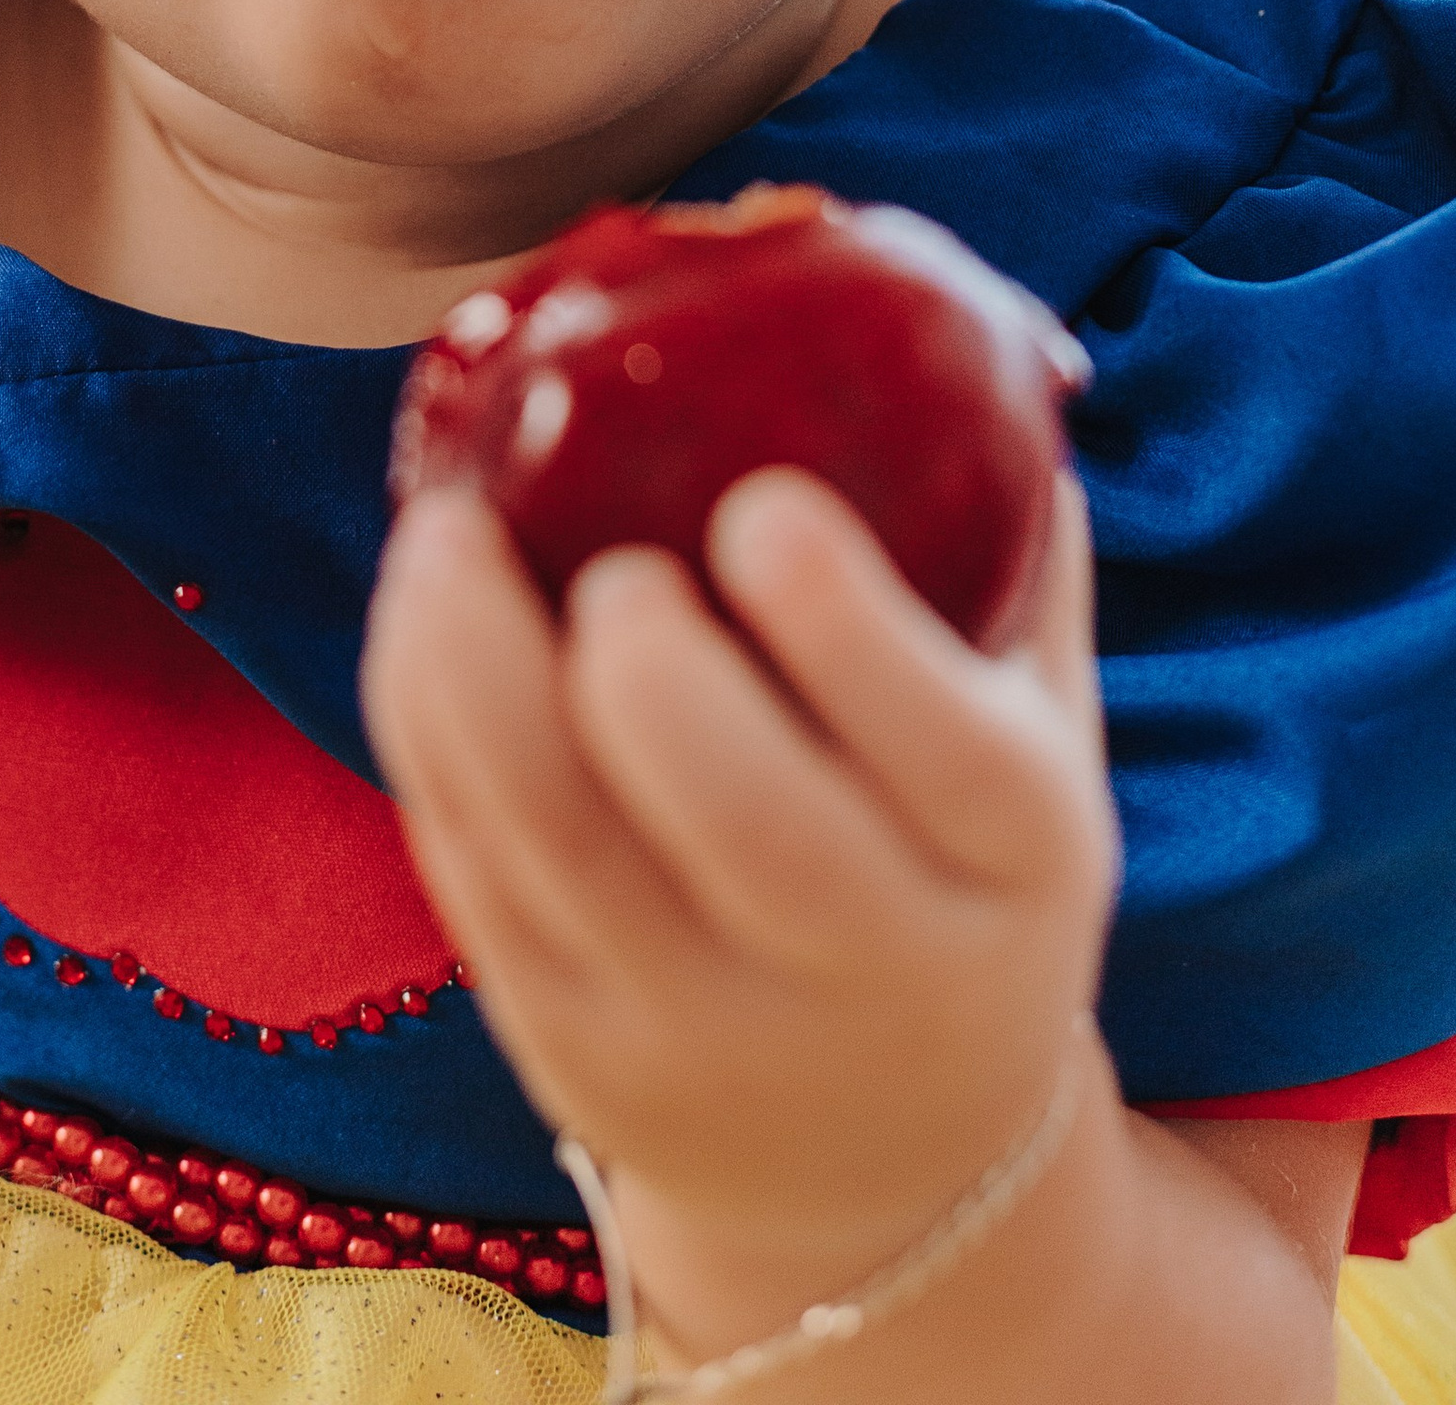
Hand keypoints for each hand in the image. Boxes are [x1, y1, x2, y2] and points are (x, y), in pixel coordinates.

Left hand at [361, 463, 1115, 1362]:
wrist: (891, 1156)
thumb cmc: (956, 861)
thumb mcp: (1033, 725)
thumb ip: (997, 536)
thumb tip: (912, 300)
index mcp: (1013, 861)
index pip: (946, 757)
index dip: (852, 633)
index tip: (766, 510)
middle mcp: (865, 966)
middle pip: (747, 828)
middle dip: (654, 677)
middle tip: (608, 564)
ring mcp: (698, 1023)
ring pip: (557, 848)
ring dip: (474, 674)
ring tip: (445, 530)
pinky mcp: (562, 1046)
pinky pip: (470, 873)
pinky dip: (428, 730)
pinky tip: (421, 612)